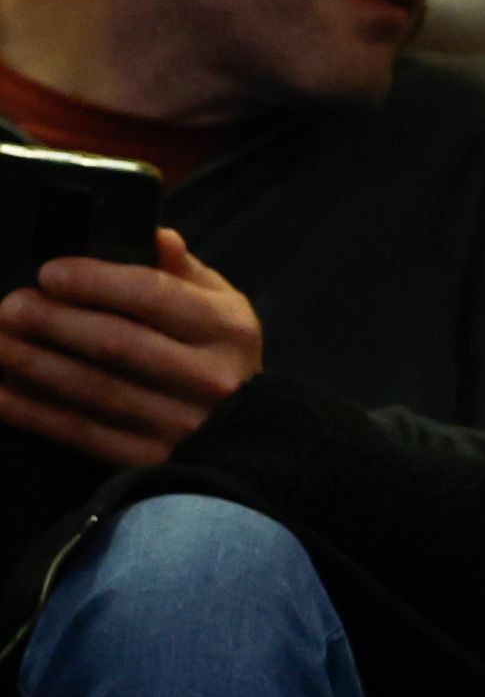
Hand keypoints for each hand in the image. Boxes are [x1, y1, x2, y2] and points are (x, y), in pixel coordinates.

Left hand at [0, 231, 263, 466]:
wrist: (249, 433)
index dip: (95, 282)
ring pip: (94, 390)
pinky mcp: (152, 460)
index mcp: (226, 330)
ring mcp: (180, 424)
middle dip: (54, 323)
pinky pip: (82, 434)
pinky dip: (34, 413)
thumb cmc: (220, 353)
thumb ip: (182, 270)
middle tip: (9, 306)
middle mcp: (209, 378)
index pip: (155, 296)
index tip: (49, 273)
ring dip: (33, 365)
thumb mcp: (220, 303)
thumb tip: (155, 236)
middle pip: (118, 344)